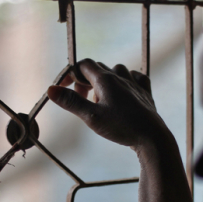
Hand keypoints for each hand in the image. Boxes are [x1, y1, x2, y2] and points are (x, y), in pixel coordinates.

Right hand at [47, 59, 168, 149]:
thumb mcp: (91, 117)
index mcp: (105, 80)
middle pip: (97, 69)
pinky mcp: (145, 92)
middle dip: (85, 81)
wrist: (152, 136)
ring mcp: (134, 83)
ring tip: (101, 100)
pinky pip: (135, 77)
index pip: (83, 65)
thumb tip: (50, 89)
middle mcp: (120, 77)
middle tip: (82, 100)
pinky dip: (126, 81)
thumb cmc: (121, 127)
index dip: (70, 74)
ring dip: (104, 81)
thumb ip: (71, 102)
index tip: (63, 89)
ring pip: (116, 71)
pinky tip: (125, 90)